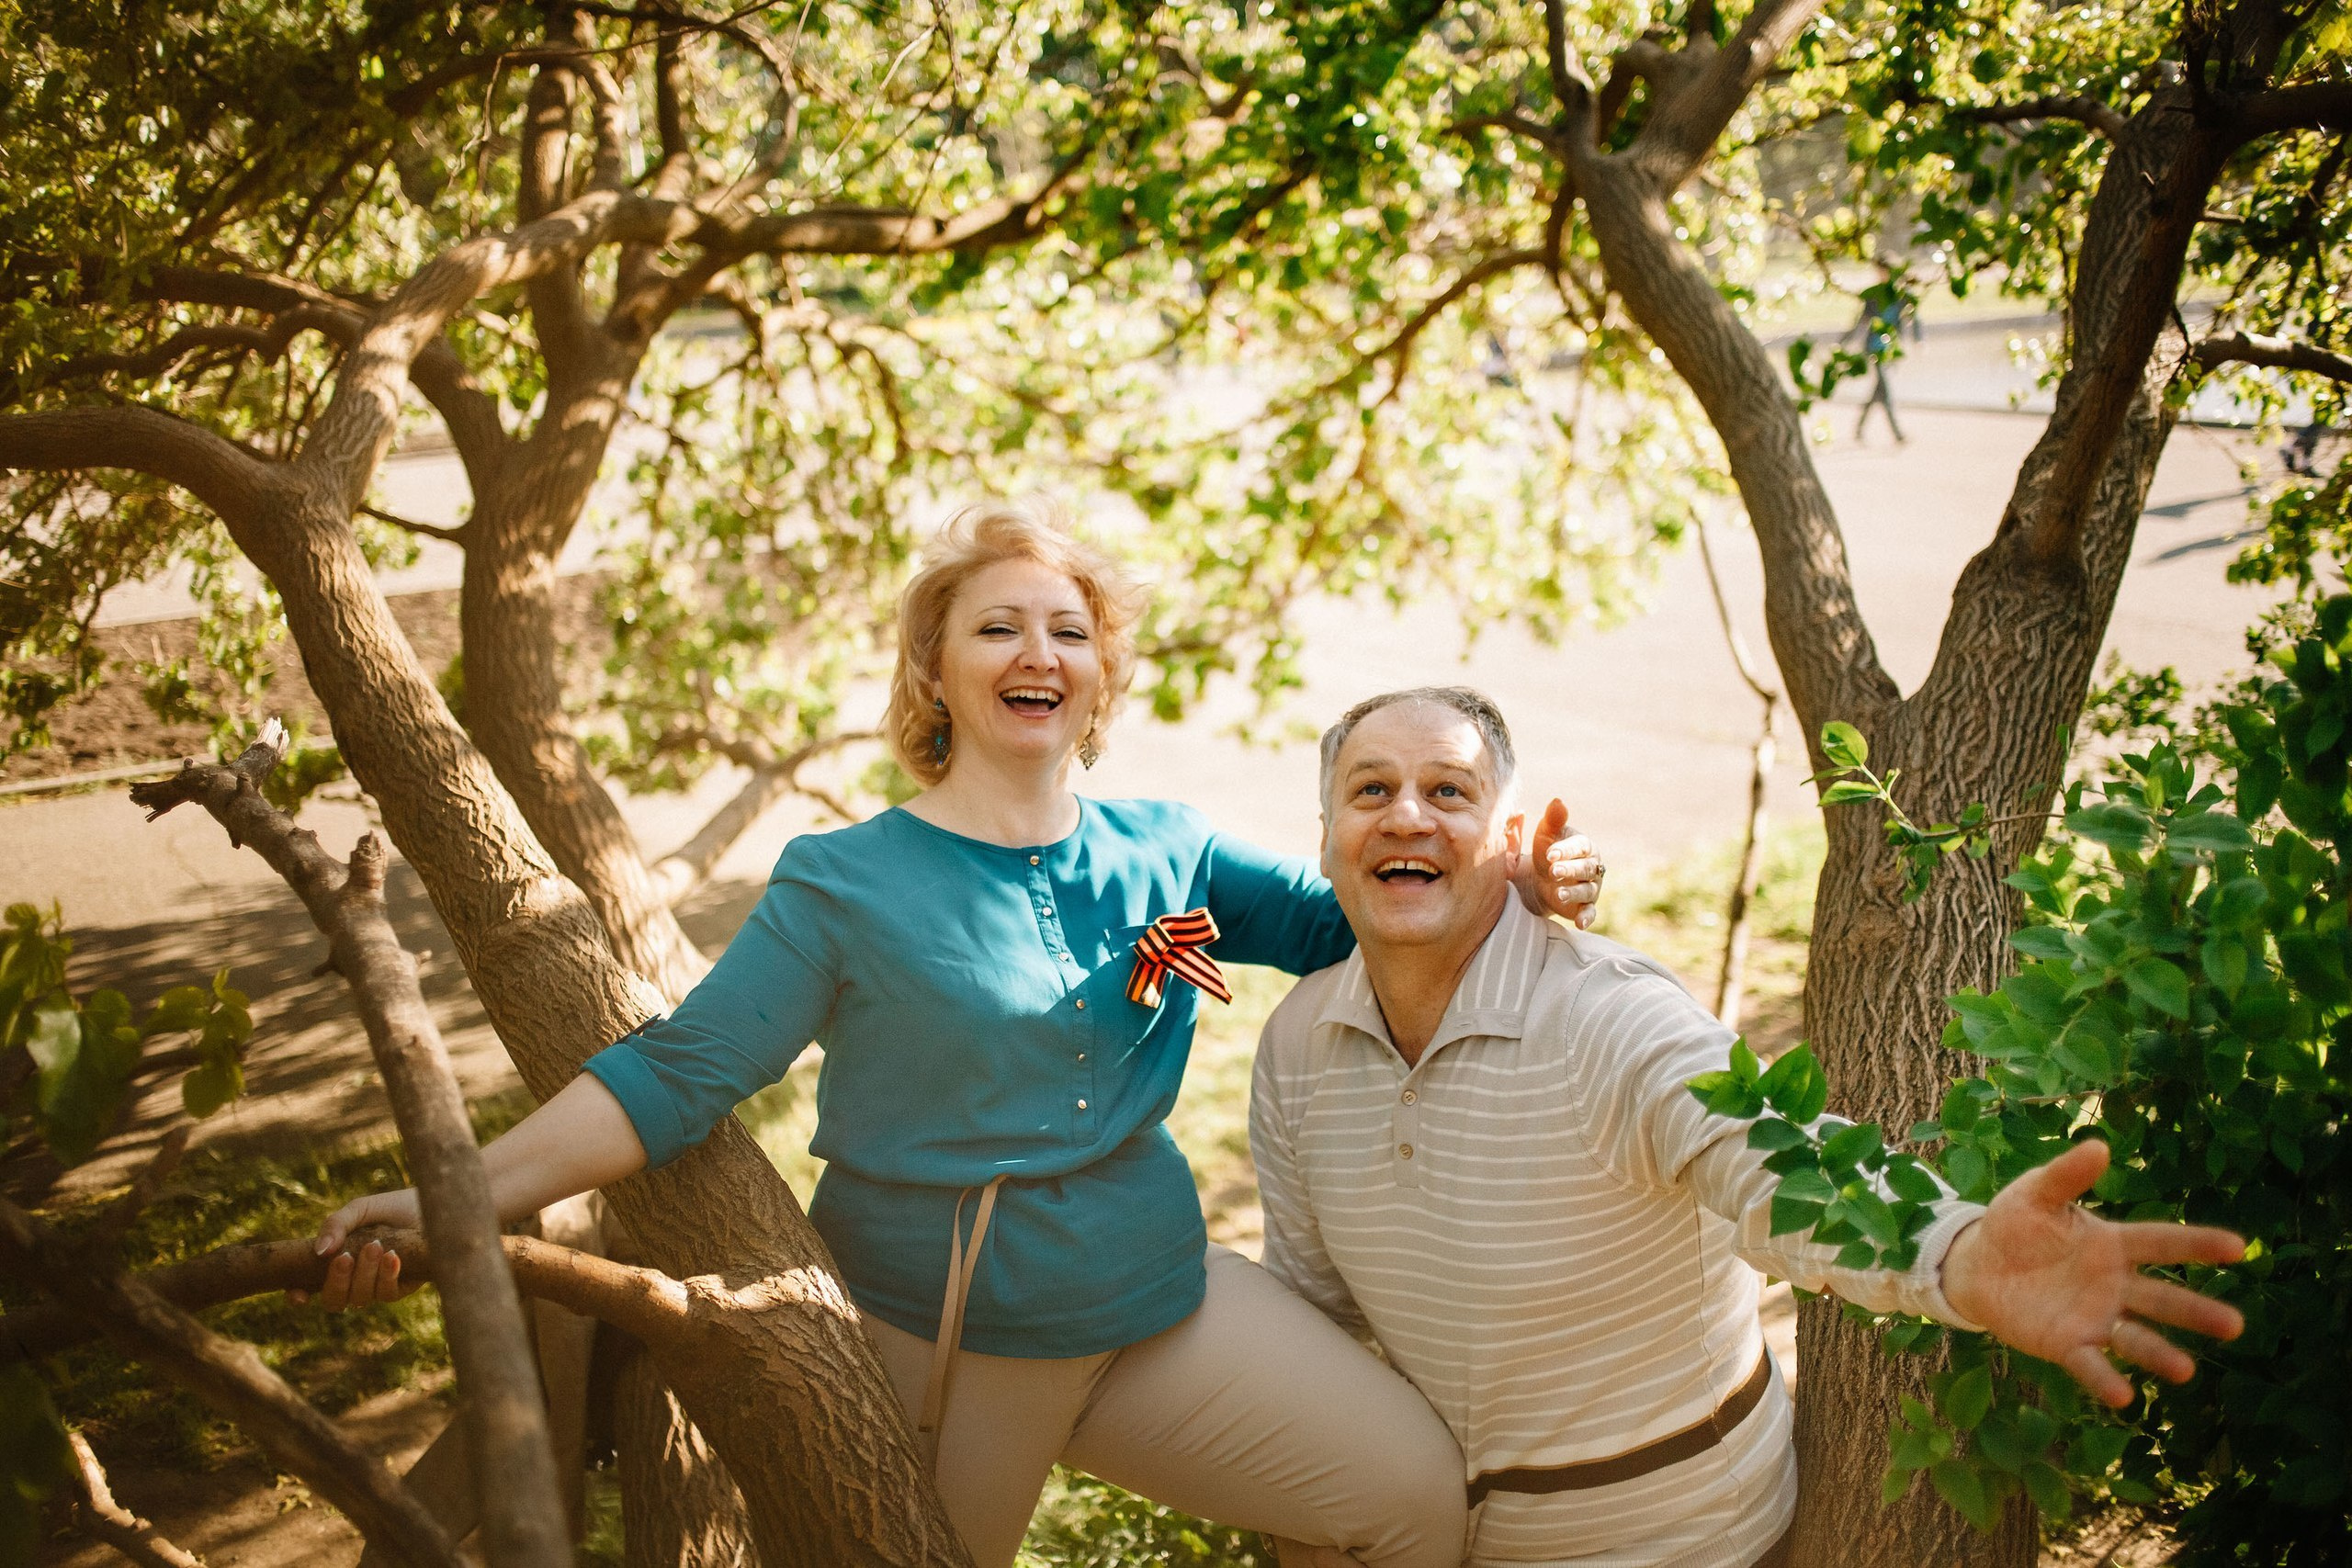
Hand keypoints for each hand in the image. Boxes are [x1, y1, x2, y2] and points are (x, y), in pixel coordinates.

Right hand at [289, 1188, 421, 1308]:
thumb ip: (336, 1225)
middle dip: (336, 1281)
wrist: (431, 1205)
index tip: (298, 1293)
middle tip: (345, 1256)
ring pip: (359, 1298)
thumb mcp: (360, 1210)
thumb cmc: (391, 1208)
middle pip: (333, 1300)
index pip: (307, 1287)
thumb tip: (320, 1251)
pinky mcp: (399, 1289)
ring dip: (364, 1273)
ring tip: (375, 1246)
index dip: (296, 1295)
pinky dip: (386, 1276)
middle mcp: (351, 1280)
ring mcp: (374, 1287)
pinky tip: (393, 1256)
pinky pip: (386, 1293)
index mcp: (333, 1262)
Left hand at [1527, 798, 1601, 929]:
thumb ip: (1553, 819)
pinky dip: (1587, 918)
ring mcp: (1590, 887)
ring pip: (1587, 890)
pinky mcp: (1585, 906)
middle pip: (1584, 868)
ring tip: (1559, 894)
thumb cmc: (1547, 851)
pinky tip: (1579, 923)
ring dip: (1574, 892)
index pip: (1579, 847)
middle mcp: (1592, 866)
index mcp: (1584, 846)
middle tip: (1553, 871)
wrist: (1541, 878)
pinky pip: (1590, 912)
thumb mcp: (1546, 834)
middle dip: (1570, 869)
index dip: (1565, 850)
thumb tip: (1557, 801)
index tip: (1549, 854)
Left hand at [1940, 1141, 2244, 1406]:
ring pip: (2135, 1338)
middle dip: (2196, 1311)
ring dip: (2160, 1354)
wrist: (1976, 1264)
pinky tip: (2124, 1397)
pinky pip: (2090, 1364)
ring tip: (2186, 1371)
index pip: (2161, 1242)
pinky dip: (2105, 1379)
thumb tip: (2100, 1146)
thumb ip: (2066, 1175)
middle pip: (2161, 1298)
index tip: (2238, 1247)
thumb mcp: (2035, 1193)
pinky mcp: (2066, 1344)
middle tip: (2235, 1325)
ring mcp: (2093, 1317)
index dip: (2197, 1243)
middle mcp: (2113, 1285)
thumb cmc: (2014, 1224)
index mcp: (2111, 1244)